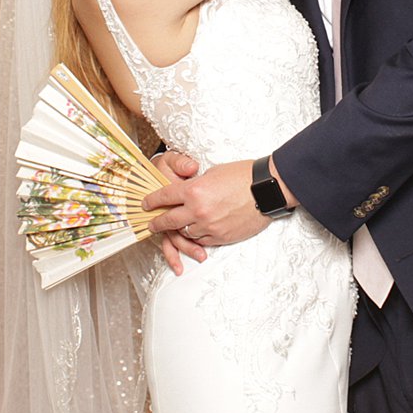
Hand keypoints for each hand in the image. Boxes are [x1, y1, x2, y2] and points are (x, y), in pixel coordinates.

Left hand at [141, 159, 270, 247]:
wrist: (267, 189)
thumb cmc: (242, 175)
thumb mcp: (213, 172)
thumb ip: (195, 184)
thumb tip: (187, 191)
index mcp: (193, 190)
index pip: (164, 197)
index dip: (151, 201)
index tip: (145, 204)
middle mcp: (197, 210)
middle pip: (168, 220)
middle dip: (157, 223)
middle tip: (151, 224)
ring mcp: (209, 226)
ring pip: (184, 233)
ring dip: (179, 229)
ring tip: (176, 228)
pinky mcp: (221, 237)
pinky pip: (202, 240)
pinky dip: (197, 236)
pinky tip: (197, 231)